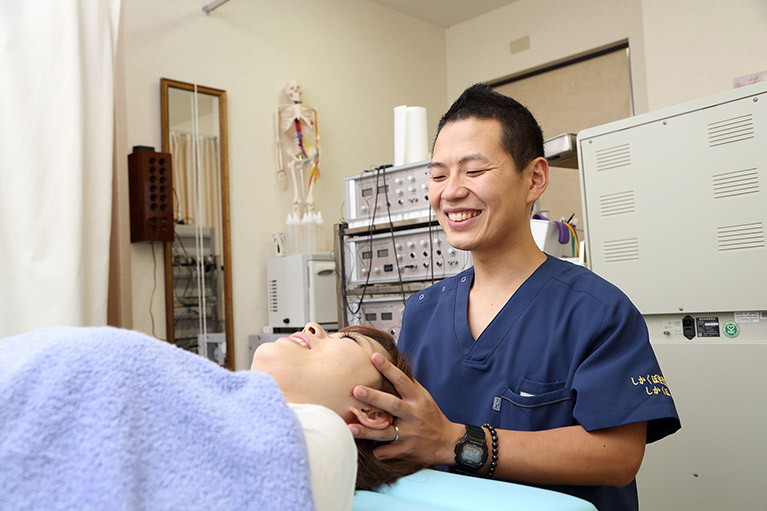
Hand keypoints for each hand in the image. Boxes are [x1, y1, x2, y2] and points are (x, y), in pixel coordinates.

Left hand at [349, 352, 463, 464]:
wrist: (447, 443)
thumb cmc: (431, 416)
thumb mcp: (424, 397)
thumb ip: (409, 384)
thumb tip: (394, 365)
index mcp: (417, 400)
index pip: (402, 381)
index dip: (388, 368)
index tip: (374, 357)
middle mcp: (413, 415)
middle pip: (392, 404)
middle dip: (373, 398)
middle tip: (356, 390)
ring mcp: (409, 434)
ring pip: (385, 432)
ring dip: (367, 431)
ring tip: (350, 427)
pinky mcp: (405, 450)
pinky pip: (386, 451)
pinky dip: (376, 450)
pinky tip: (363, 448)